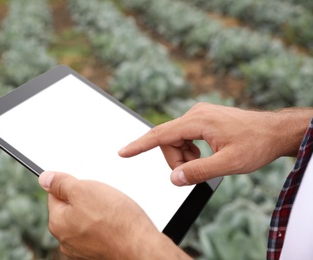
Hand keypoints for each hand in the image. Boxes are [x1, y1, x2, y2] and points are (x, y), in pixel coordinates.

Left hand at [39, 171, 189, 259]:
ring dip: (97, 211)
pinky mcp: (98, 251)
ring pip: (86, 218)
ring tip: (112, 210)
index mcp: (58, 223)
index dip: (71, 185)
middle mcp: (66, 240)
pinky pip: (97, 230)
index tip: (84, 184)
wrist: (141, 246)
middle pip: (71, 208)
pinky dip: (105, 224)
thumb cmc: (116, 220)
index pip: (55, 195)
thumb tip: (45, 178)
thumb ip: (61, 183)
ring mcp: (82, 248)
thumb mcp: (84, 190)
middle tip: (102, 197)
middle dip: (86, 198)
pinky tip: (116, 221)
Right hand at [119, 103, 312, 185]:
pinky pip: (185, 137)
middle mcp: (194, 114)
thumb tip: (174, 179)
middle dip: (176, 160)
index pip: (161, 134)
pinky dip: (190, 150)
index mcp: (198, 121)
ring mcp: (198, 115)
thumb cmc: (255, 144)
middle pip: (168, 140)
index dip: (140, 145)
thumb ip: (199, 171)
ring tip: (206, 162)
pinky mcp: (202, 119)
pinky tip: (206, 154)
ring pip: (176, 140)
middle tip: (194, 173)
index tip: (123, 152)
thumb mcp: (229, 163)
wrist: (274, 131)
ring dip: (184, 156)